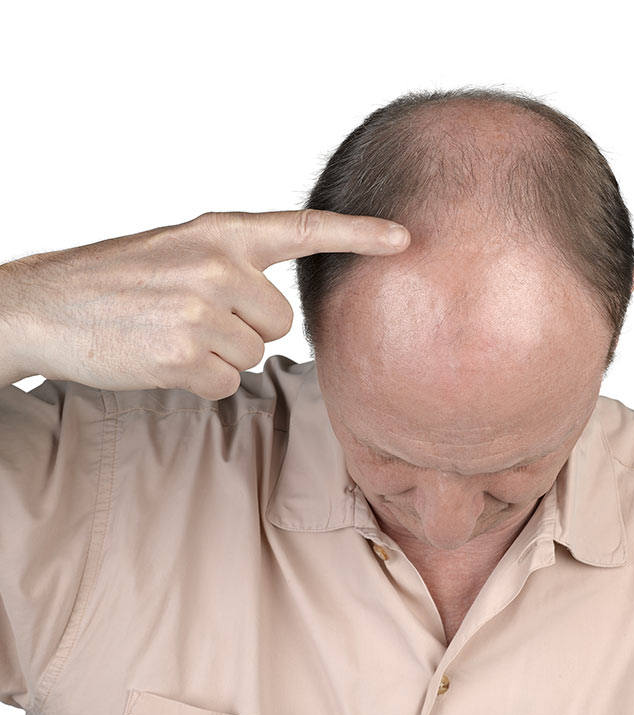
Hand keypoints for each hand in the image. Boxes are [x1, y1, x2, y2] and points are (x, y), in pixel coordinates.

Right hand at [6, 210, 409, 398]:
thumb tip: (274, 302)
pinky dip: (200, 381)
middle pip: (279, 321)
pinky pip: (226, 383)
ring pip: (253, 354)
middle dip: (245, 329)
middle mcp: (218, 265)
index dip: (358, 234)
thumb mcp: (177, 249)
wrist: (47, 305)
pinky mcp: (186, 354)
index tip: (404, 238)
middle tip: (193, 319)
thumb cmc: (114, 281)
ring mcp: (203, 310)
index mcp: (220, 232)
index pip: (305, 230)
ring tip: (169, 335)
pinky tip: (162, 359)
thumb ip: (230, 263)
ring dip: (217, 356)